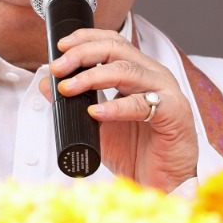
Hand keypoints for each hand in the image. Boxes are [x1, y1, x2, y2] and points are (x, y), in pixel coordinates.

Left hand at [43, 29, 199, 193]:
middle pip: (117, 49)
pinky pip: (142, 104)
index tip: (61, 46)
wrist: (160, 183)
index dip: (86, 39)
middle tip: (58, 68)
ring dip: (93, 77)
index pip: (113, 42)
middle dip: (83, 54)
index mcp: (139, 73)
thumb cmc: (137, 153)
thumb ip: (75, 104)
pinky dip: (116, 107)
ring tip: (69, 88)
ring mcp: (166, 92)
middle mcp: (153, 76)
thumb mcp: (97, 125)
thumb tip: (47, 85)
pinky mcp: (174, 113)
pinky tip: (97, 112)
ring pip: (127, 70)